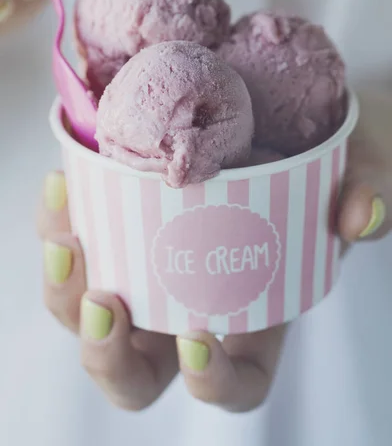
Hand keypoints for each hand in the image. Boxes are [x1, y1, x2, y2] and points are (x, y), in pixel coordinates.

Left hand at [37, 89, 389, 411]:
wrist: (293, 110)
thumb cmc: (334, 155)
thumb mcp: (365, 167)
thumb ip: (372, 190)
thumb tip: (359, 215)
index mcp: (260, 308)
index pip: (238, 379)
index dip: (215, 381)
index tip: (199, 339)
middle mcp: (199, 298)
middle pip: (140, 368)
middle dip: (108, 355)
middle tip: (105, 303)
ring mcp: (156, 260)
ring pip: (92, 312)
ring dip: (66, 289)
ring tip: (68, 239)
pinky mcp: (124, 215)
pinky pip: (81, 238)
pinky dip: (60, 222)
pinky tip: (64, 183)